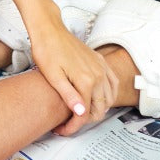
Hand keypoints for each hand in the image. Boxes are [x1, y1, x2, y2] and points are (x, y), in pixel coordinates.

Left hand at [28, 20, 118, 134]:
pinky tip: (100, 97)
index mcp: (86, 80)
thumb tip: (81, 113)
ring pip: (109, 98)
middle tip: (69, 123)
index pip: (84, 114)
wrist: (49, 29)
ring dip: (98, 109)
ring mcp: (101, 67)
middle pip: (99, 109)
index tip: (62, 130)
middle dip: (85, 120)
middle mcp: (98, 74)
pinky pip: (113, 82)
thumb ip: (68, 96)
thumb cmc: (47, 50)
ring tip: (81, 112)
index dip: (73, 126)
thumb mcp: (53, 76)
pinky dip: (109, 94)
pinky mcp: (100, 60)